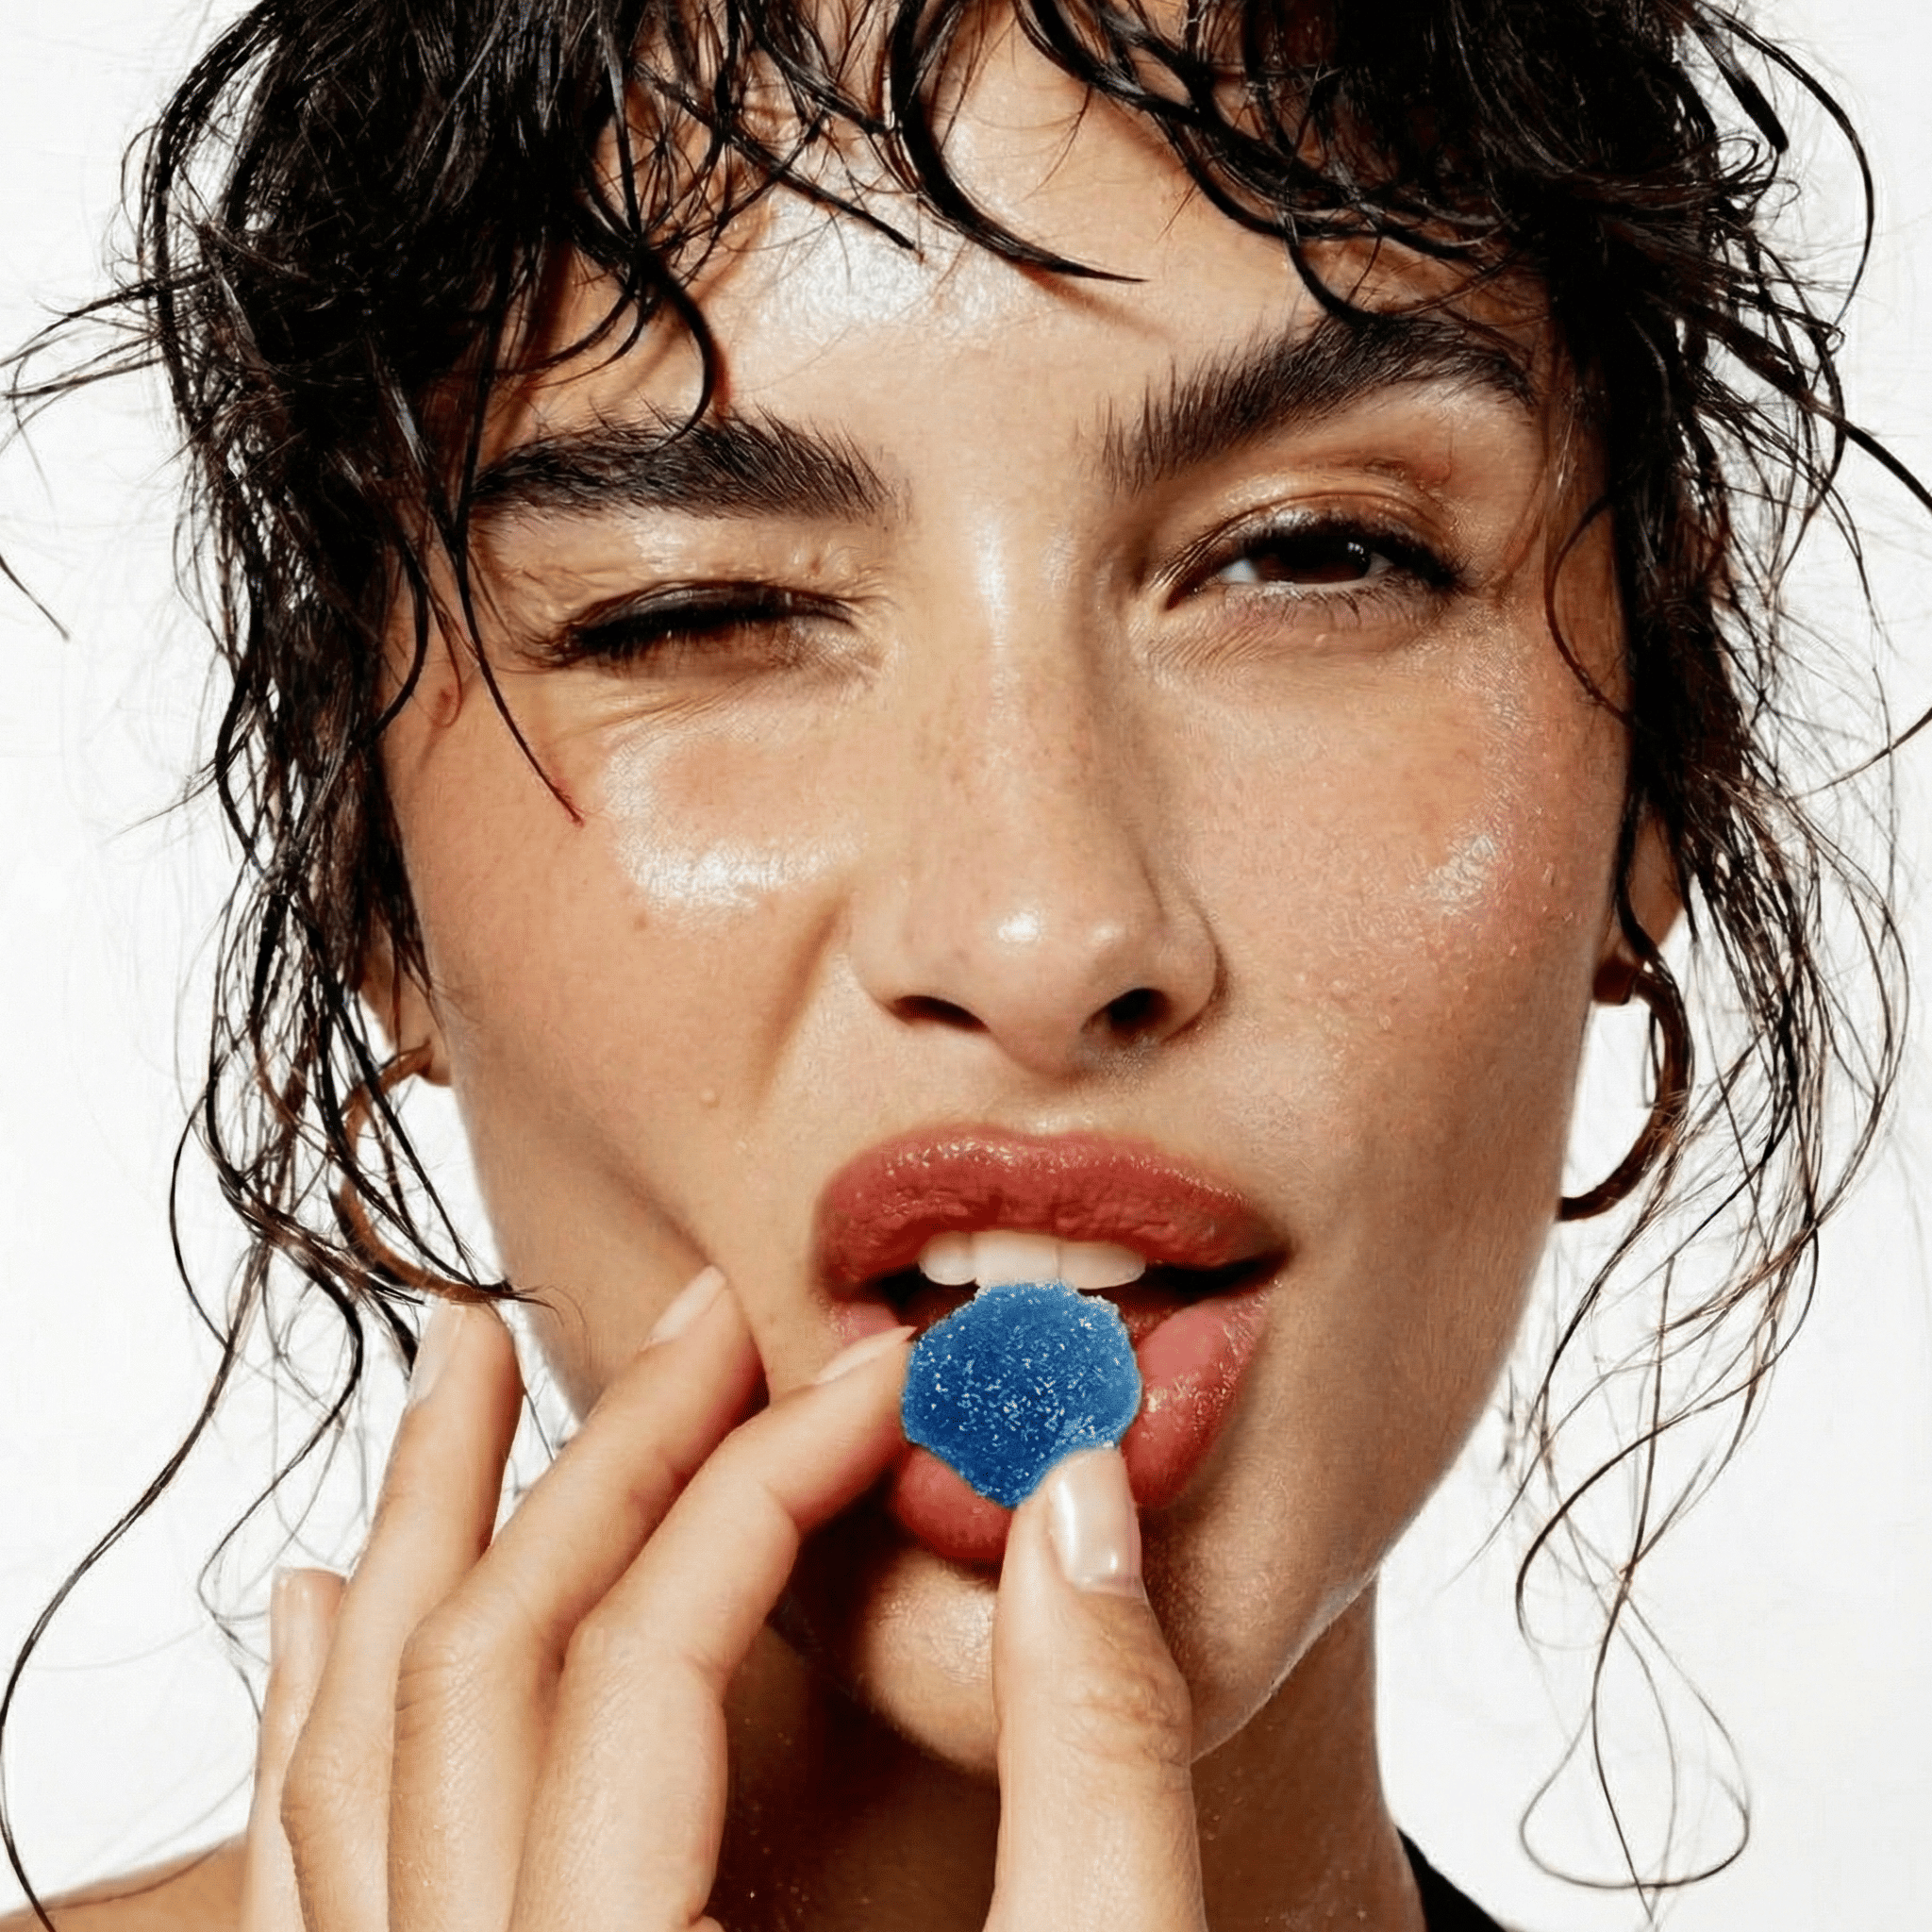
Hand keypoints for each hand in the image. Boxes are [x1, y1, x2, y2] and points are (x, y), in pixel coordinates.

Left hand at [238, 1275, 1207, 1931]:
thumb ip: (1102, 1757)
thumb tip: (1072, 1501)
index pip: (655, 1659)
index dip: (775, 1478)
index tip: (883, 1382)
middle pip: (482, 1669)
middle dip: (599, 1454)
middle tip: (699, 1315)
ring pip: (353, 1754)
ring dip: (416, 1531)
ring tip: (459, 1366)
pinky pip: (323, 1875)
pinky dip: (320, 1715)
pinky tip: (324, 1606)